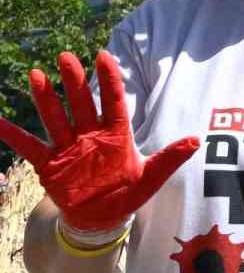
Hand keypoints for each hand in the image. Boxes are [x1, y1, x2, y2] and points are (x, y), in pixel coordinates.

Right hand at [0, 51, 198, 234]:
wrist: (102, 217)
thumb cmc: (128, 193)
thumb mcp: (152, 177)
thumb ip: (170, 158)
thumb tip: (196, 141)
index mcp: (116, 134)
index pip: (113, 101)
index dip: (108, 79)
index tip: (102, 54)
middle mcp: (91, 135)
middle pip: (81, 103)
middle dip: (73, 81)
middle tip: (65, 56)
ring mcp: (69, 147)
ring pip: (56, 118)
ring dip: (45, 98)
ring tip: (36, 74)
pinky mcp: (50, 164)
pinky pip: (29, 146)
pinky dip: (12, 135)